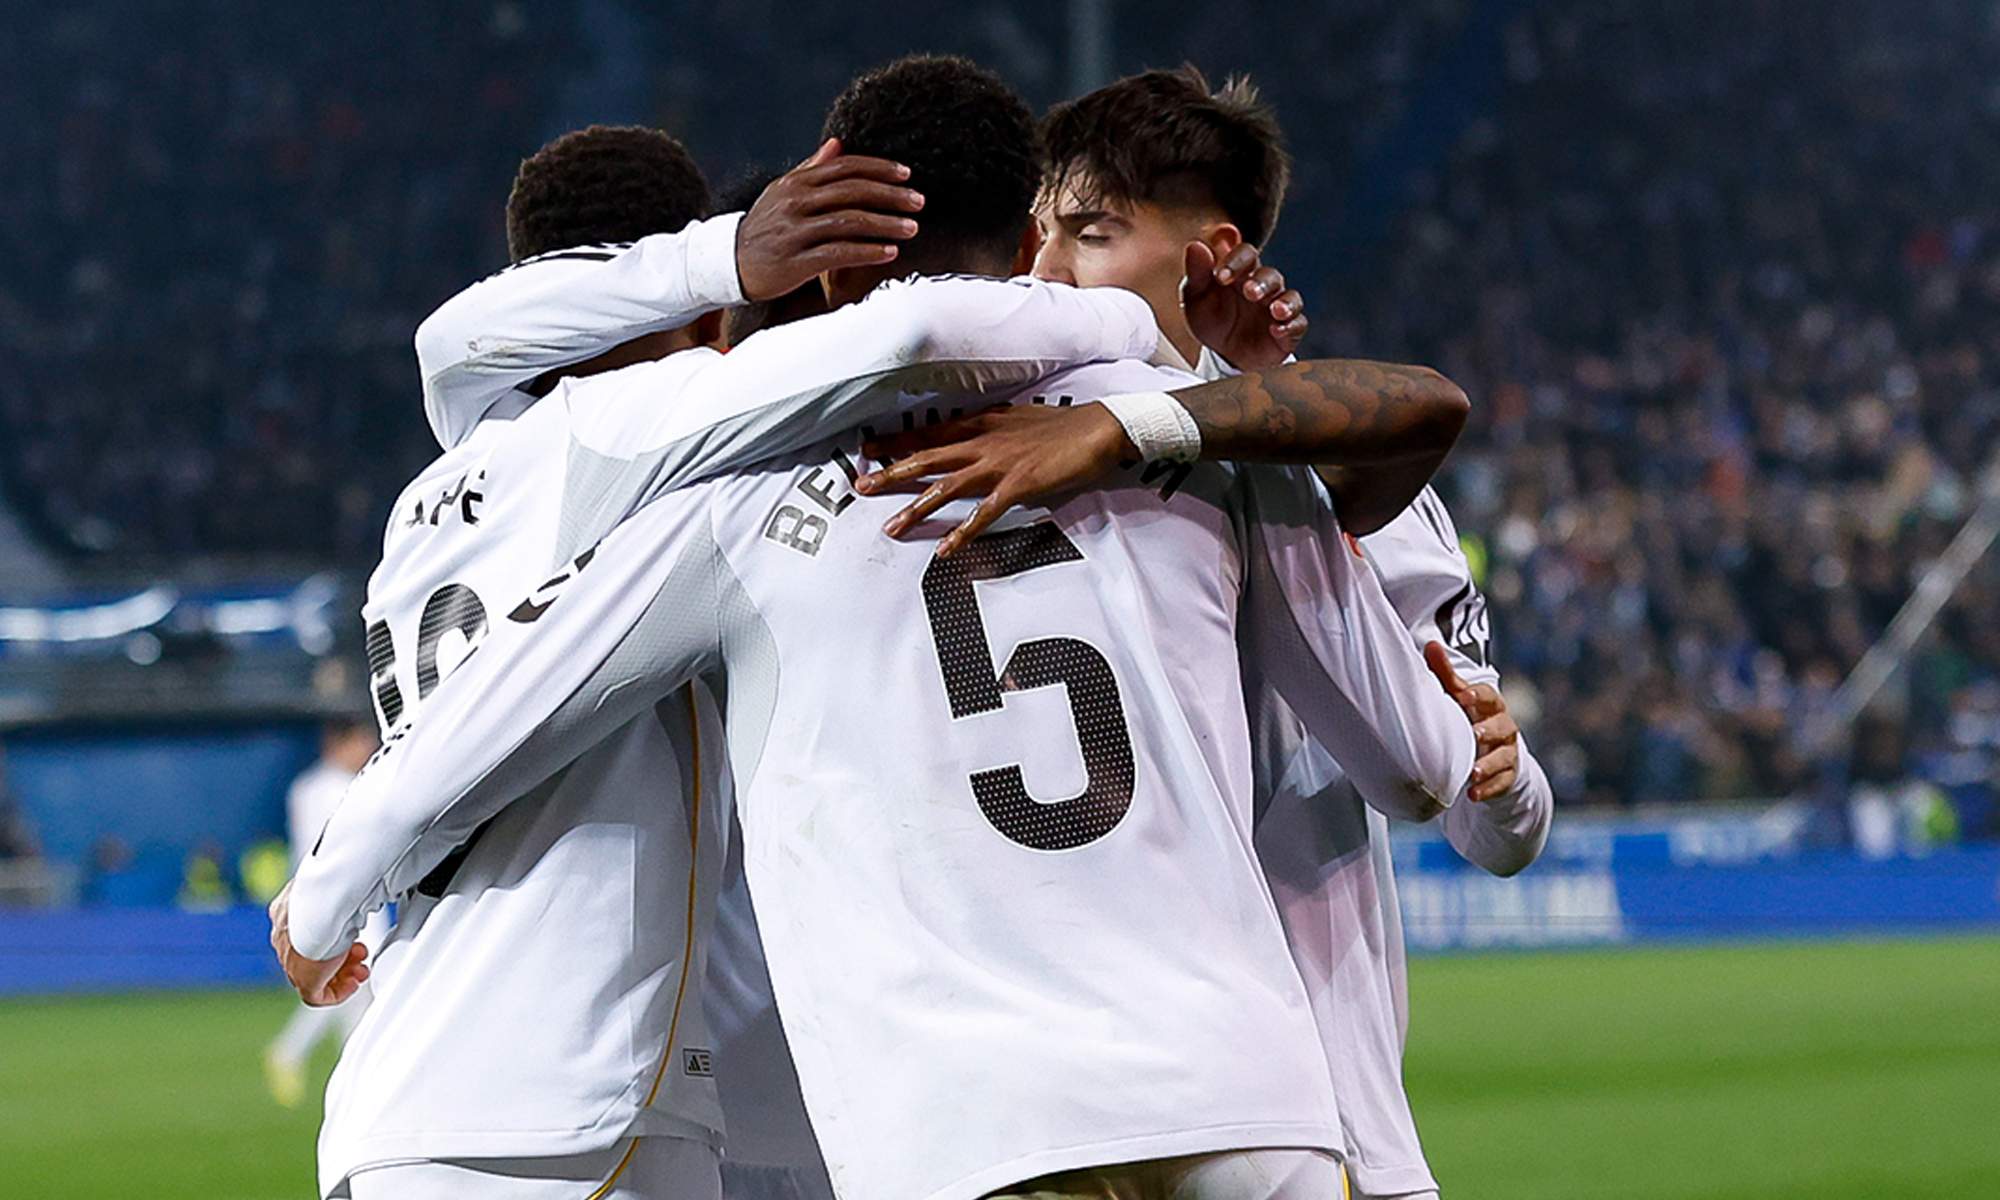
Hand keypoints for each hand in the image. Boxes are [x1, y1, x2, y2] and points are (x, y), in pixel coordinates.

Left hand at [268, 882, 369, 1006]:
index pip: (304, 935)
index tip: (348, 937)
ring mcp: (292, 962)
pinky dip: (338, 992)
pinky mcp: (303, 982)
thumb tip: (350, 882)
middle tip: (359, 956)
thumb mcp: (326, 887)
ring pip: (316, 976)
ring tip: (360, 968)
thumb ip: (332, 891)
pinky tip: (352, 984)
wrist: (318, 909)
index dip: (330, 938)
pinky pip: (317, 996)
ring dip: (343, 974)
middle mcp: (285, 939)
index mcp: (285, 915)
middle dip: (340, 958)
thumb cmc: (325, 892)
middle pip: (312, 957)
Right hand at [735, 139, 923, 300]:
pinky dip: (867, 252)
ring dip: (885, 224)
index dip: (879, 169)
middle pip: (852, 191)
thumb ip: (811, 168)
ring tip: (912, 228)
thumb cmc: (763, 227)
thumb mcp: (783, 192)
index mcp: (796, 182)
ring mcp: (794, 231)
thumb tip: (837, 143)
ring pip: (848, 221)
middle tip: (919, 202)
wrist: (728, 263)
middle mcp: (795, 202)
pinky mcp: (795, 261)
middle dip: (890, 195)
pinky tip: (889, 253)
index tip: (906, 175)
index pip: (844, 167)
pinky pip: (837, 253)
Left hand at [854, 404, 1134, 554]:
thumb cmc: (1064, 427)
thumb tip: (976, 442)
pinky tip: (945, 550)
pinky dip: (963, 532)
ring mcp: (999, 463)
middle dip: (892, 473)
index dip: (897, 441)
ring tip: (892, 528)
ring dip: (917, 508)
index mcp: (983, 424)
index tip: (868, 448)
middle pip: (927, 457)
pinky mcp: (1019, 484)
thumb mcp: (1020, 421)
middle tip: (861, 486)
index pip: (931, 433)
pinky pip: (984, 513)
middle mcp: (984, 442)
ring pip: (946, 486)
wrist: (1100, 428)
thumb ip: (994, 432)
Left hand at [1183, 241, 1306, 370]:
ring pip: (1289, 297)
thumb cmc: (1212, 319)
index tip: (1220, 276)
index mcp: (1242, 272)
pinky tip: (1277, 330)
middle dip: (1260, 282)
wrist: (1223, 356)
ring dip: (1284, 302)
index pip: (1246, 254)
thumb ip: (1196, 273)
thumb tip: (1195, 245)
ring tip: (1275, 310)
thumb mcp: (1196, 299)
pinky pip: (1297, 324)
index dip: (1235, 260)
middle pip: (1270, 275)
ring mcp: (1277, 308)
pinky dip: (1290, 326)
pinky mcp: (1288, 331)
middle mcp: (1263, 286)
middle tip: (1249, 292)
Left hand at [1423, 641, 1518, 800]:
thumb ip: (1445, 674)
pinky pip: (1501, 782)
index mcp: (1490, 705)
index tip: (1465, 697)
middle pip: (1503, 725)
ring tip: (1472, 772)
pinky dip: (1488, 789)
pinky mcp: (1507, 775)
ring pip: (1504, 756)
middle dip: (1489, 730)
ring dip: (1488, 764)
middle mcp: (1503, 726)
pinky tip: (1473, 794)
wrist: (1490, 753)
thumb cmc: (1470, 718)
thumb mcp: (1458, 698)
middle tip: (1475, 734)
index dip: (1479, 696)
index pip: (1489, 696)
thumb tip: (1430, 645)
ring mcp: (1507, 752)